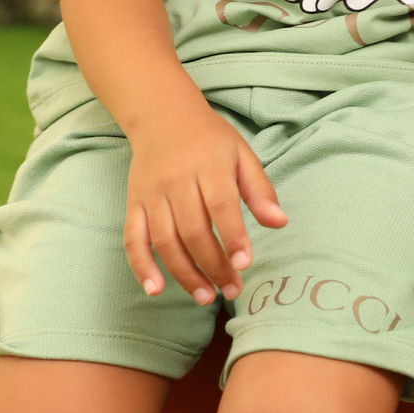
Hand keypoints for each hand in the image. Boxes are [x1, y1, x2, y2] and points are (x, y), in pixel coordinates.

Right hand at [125, 97, 287, 304]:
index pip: (221, 205)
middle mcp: (177, 181)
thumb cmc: (210, 140)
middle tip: (231, 290)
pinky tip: (156, 289)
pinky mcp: (133, 203)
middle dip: (213, 265)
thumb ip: (260, 189)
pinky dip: (142, 267)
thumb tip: (280, 223)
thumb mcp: (241, 154)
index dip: (233, 237)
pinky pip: (133, 239)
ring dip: (184, 274)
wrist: (162, 115)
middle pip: (193, 230)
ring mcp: (152, 194)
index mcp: (209, 165)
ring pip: (165, 241)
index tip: (245, 264)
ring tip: (205, 297)